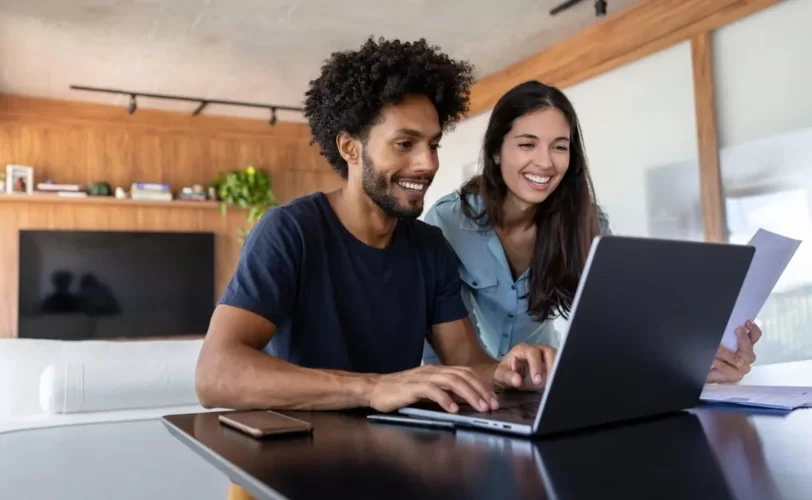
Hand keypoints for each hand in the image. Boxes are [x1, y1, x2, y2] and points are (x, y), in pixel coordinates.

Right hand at [368, 365, 498, 413]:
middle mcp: (433, 371)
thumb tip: (464, 401)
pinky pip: (432, 390)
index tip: (492, 400)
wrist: (376, 388)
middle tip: (491, 405)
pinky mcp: (412, 387)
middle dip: (480, 390)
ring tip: (479, 407)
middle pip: (463, 375)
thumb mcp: (427, 390)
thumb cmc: (401, 391)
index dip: (481, 385)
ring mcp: (423, 377)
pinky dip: (445, 399)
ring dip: (469, 394)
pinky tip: (453, 409)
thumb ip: (444, 392)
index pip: (465, 373)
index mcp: (438, 371)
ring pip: (452, 381)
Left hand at [493, 343, 556, 390]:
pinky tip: (557, 383)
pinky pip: (560, 364)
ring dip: (557, 370)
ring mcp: (545, 355)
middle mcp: (536, 349)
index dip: (536, 366)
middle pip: (549, 351)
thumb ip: (508, 377)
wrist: (510, 374)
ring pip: (558, 357)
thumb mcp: (501, 375)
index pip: (533, 353)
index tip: (538, 381)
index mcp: (523, 349)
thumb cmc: (506, 372)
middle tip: (550, 382)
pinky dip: (559, 373)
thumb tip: (517, 381)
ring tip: (554, 384)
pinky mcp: (552, 362)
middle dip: (551, 367)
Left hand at [707, 320, 761, 383]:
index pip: (754, 336)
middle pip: (749, 348)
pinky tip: (714, 360)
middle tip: (737, 330)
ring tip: (717, 348)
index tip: (747, 322)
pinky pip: (729, 369)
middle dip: (743, 339)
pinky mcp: (735, 376)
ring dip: (727, 353)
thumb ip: (725, 336)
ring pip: (739, 360)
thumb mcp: (720, 342)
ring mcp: (742, 367)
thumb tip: (722, 324)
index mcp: (745, 346)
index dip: (753, 329)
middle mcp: (746, 356)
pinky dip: (720, 363)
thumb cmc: (715, 355)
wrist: (708, 371)